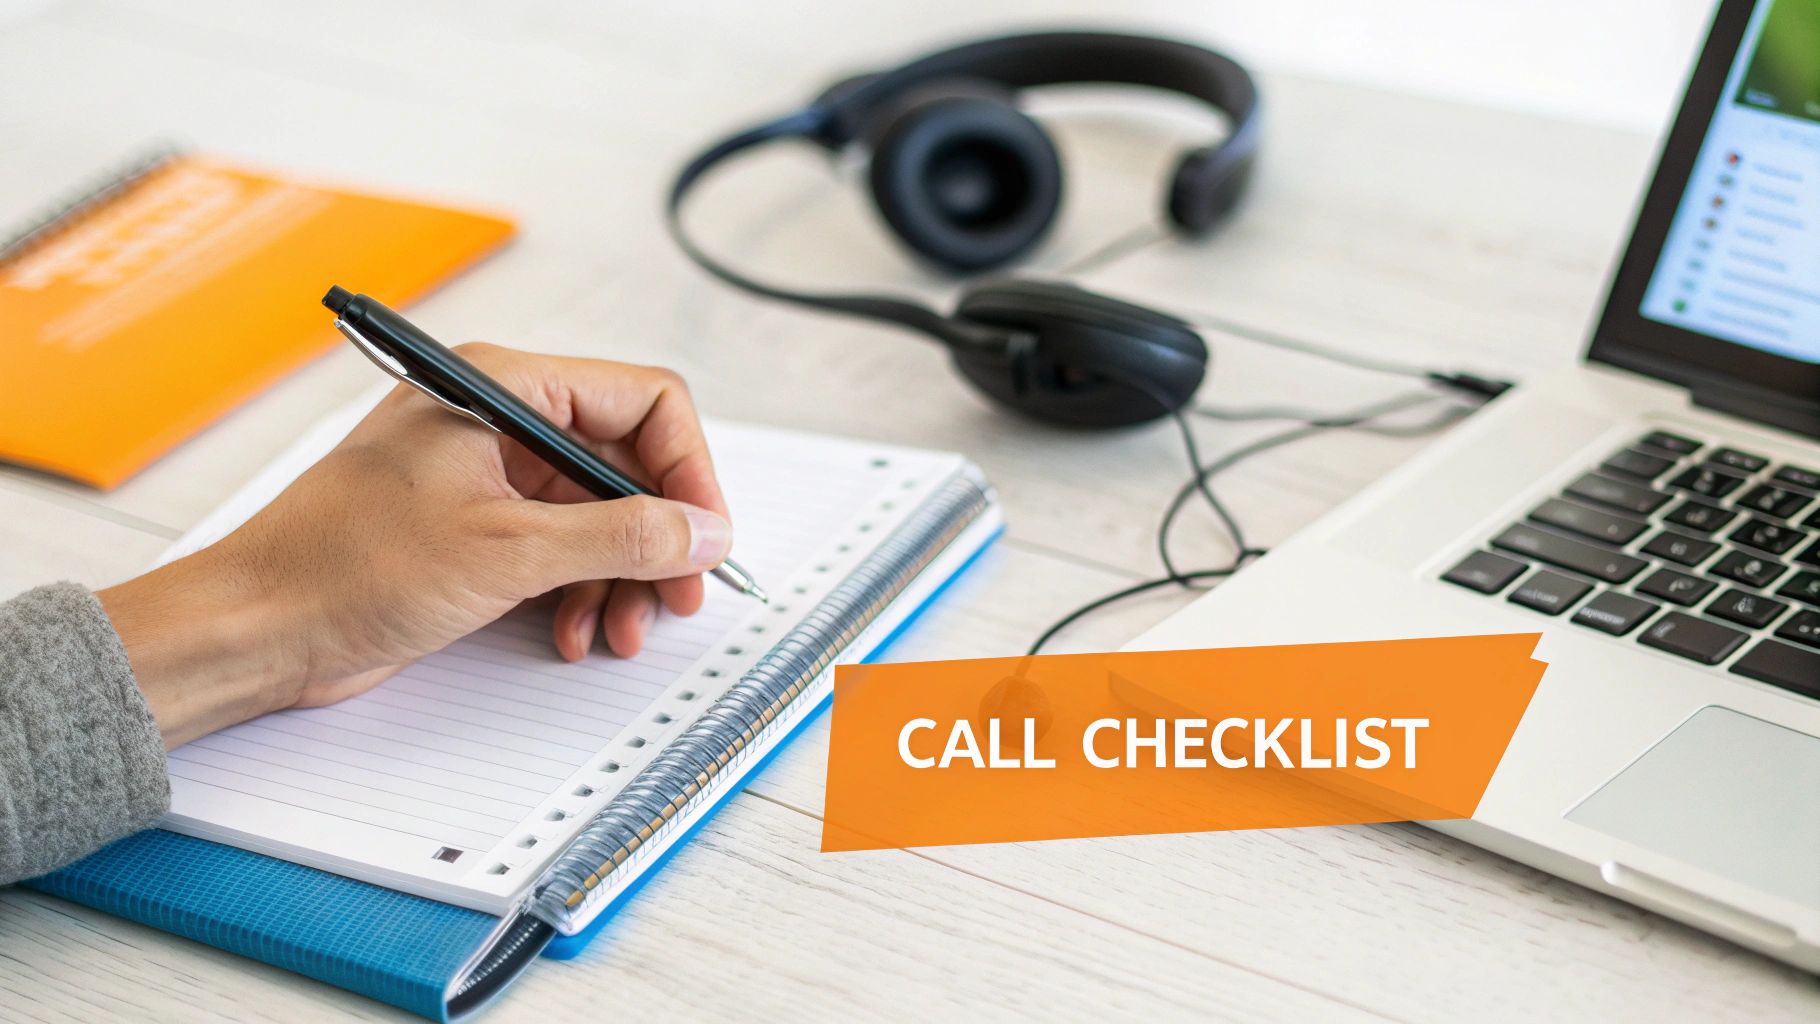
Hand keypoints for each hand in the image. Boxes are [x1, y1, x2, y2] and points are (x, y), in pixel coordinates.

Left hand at [99, 344, 732, 747]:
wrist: (257, 627)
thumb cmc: (344, 566)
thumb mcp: (507, 551)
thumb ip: (620, 536)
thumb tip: (702, 530)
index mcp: (503, 389)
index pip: (643, 402)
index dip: (688, 470)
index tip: (705, 535)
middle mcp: (501, 422)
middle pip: (627, 466)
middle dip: (657, 538)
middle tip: (678, 598)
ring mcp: (489, 477)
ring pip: (599, 515)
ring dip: (622, 576)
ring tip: (620, 630)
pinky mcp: (476, 529)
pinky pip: (561, 549)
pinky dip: (580, 591)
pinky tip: (574, 631)